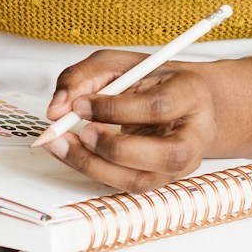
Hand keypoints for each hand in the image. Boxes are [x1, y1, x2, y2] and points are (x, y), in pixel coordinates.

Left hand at [39, 57, 221, 190]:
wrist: (175, 101)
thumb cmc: (149, 81)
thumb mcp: (117, 65)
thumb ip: (84, 77)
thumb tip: (57, 108)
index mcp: (190, 93)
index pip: (158, 106)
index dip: (115, 109)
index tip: (80, 104)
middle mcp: (193, 134)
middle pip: (165, 154)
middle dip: (115, 148)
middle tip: (81, 132)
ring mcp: (180, 163)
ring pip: (143, 180)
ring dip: (96, 166)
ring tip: (64, 144)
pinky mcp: (159, 180)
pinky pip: (125, 186)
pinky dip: (94, 171)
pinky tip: (73, 153)